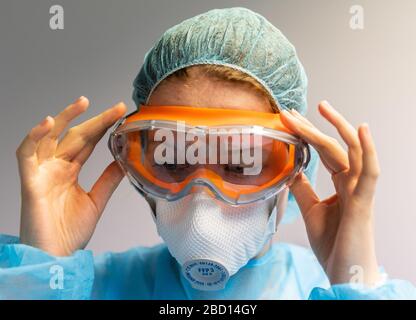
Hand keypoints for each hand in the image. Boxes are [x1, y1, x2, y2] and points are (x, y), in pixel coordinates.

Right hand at [16, 97, 126, 255]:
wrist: (56, 257)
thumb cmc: (70, 232)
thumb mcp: (96, 201)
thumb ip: (107, 180)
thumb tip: (123, 161)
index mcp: (70, 171)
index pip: (88, 142)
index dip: (103, 127)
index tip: (121, 114)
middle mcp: (55, 167)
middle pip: (74, 136)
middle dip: (95, 120)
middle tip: (117, 108)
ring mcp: (42, 172)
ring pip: (49, 137)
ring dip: (64, 118)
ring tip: (83, 103)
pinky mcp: (29, 181)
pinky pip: (26, 154)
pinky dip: (34, 137)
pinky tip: (48, 122)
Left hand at [281, 101, 380, 285]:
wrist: (342, 273)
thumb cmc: (332, 244)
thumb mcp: (311, 210)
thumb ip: (304, 189)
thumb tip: (292, 169)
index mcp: (341, 184)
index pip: (323, 152)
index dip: (306, 135)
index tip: (289, 120)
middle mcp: (351, 183)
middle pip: (333, 147)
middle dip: (313, 127)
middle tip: (292, 111)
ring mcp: (359, 191)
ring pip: (351, 152)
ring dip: (338, 127)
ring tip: (323, 107)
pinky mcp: (363, 202)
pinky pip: (369, 172)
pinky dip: (368, 150)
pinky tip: (362, 128)